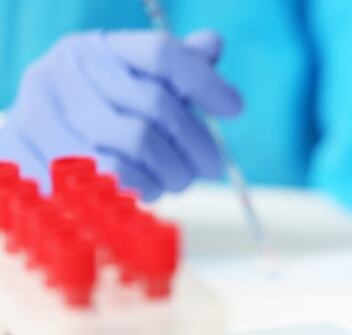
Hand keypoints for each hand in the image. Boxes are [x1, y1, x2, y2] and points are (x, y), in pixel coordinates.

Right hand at [0, 29, 241, 199]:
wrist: (32, 150)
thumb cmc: (95, 117)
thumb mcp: (133, 87)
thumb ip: (175, 69)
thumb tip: (212, 43)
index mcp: (94, 49)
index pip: (160, 53)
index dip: (204, 81)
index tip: (235, 108)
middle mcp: (64, 73)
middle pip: (154, 103)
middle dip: (196, 141)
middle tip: (213, 165)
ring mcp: (44, 113)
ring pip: (136, 142)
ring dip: (172, 169)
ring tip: (181, 179)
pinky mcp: (35, 156)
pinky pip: (110, 176)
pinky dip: (143, 187)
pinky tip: (150, 189)